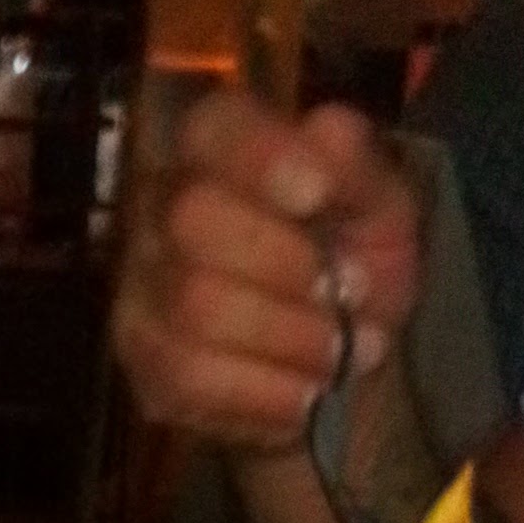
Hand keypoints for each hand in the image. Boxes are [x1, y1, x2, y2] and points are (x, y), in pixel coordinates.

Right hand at [114, 89, 424, 443]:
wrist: (341, 353)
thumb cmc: (355, 261)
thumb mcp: (381, 208)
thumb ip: (356, 168)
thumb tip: (323, 135)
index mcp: (222, 148)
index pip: (215, 128)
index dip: (260, 156)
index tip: (316, 195)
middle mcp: (162, 208)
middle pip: (194, 221)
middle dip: (287, 267)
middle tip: (348, 293)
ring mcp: (143, 290)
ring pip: (196, 310)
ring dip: (290, 339)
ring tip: (342, 351)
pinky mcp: (146, 365)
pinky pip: (190, 381)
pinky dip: (266, 395)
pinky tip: (305, 394)